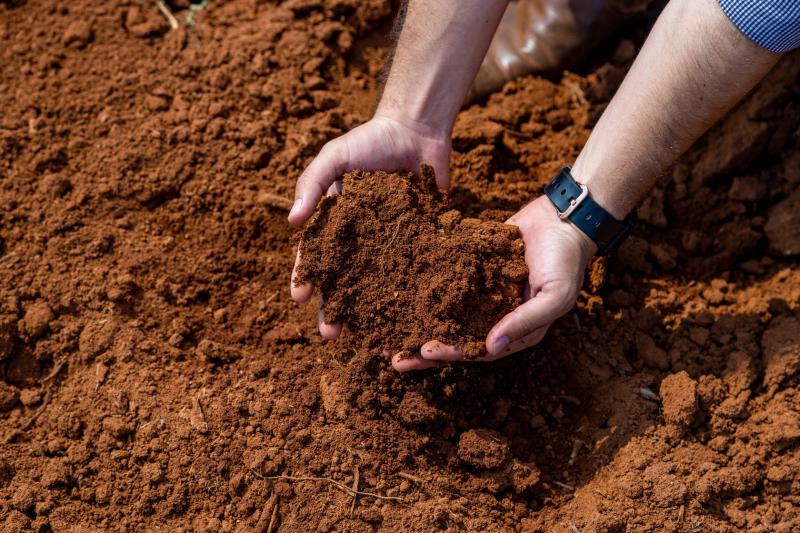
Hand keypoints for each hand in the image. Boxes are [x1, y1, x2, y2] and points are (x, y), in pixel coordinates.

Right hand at [288, 114, 451, 338]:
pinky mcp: (419, 245)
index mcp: (335, 223)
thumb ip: (313, 184)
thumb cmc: (370, 140)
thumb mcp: (335, 157)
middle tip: (330, 334)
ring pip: (377, 286)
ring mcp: (390, 246)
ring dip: (370, 312)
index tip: (300, 296)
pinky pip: (412, 274)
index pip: (316, 256)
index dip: (306, 276)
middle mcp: (360, 241)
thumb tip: (291, 222)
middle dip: (334, 308)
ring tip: (368, 339)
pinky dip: (410, 297)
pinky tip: (409, 319)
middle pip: (344, 281)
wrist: (416, 130)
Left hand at [393, 195, 596, 370]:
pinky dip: (425, 288)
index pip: (478, 349)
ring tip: (389, 328)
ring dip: (419, 321)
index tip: (425, 351)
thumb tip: (493, 346)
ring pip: (444, 312)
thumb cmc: (566, 261)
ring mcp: (481, 293)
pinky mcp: (470, 269)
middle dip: (425, 347)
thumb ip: (526, 321)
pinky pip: (446, 281)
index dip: (452, 352)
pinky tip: (401, 290)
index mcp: (515, 331)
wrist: (562, 218)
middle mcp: (494, 316)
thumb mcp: (555, 295)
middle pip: (455, 336)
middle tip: (394, 356)